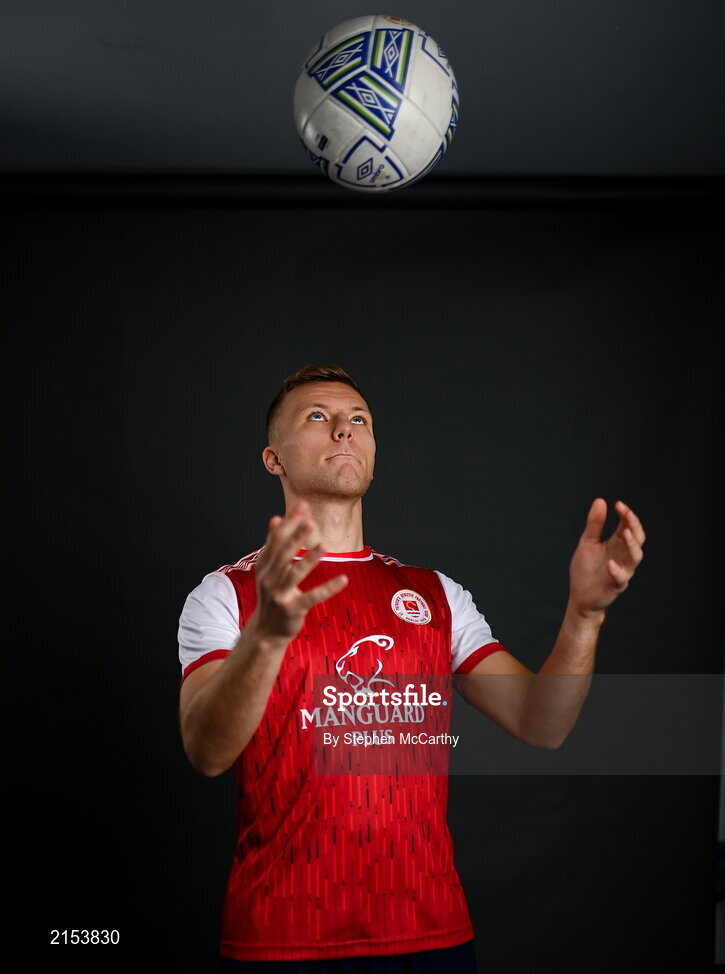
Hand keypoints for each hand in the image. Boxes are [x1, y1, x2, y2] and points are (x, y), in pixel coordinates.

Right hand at [252, 501, 347, 642]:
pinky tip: (344, 580)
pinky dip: (328, 589)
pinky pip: (312, 597)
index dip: (289, 522)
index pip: (276, 539)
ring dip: (309, 559)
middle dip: (296, 537)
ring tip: (323, 545)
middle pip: (283, 554)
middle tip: (311, 522)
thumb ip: (273, 545)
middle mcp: (269, 579)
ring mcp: (279, 595)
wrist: (266, 631)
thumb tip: (275, 518)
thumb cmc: (271, 595)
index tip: (303, 506)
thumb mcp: (268, 570)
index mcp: (264, 566)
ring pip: (295, 574)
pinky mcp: (292, 610)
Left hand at [568, 499, 645, 616]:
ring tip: (624, 533)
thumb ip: (594, 524)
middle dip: (634, 525)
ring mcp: (622, 571)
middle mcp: (623, 555)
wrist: (580, 596)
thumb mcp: (587, 542)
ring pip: (635, 557)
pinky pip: (620, 579)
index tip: (618, 504)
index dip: (626, 515)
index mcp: (617, 543)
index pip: (627, 526)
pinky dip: (617, 571)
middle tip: (627, 514)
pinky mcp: (615, 586)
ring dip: (631, 545)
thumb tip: (600, 500)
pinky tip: (610, 564)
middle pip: (637, 539)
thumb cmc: (585, 569)